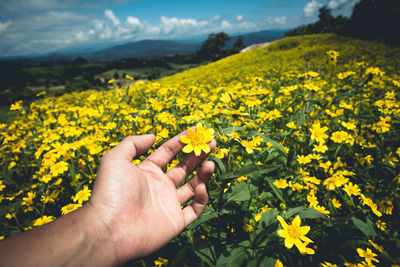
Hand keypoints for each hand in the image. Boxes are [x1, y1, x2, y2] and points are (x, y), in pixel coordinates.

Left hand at [86, 130, 215, 263]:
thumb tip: (153, 136)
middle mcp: (159, 186)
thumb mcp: (115, 159)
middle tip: (212, 143)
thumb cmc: (111, 192)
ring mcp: (168, 204)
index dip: (182, 140)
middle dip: (198, 154)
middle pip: (184, 167)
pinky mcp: (176, 221)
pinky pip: (195, 209)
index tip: (197, 130)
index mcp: (147, 171)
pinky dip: (201, 198)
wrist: (111, 228)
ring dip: (204, 173)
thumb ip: (133, 143)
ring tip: (211, 163)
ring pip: (193, 186)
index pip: (168, 152)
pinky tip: (201, 187)